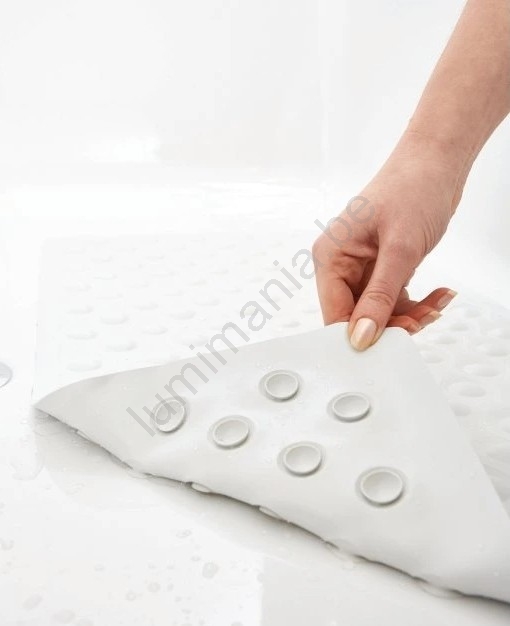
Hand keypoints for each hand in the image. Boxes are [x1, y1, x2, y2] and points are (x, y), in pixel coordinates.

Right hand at [313, 132, 462, 349]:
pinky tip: (438, 294)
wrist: (438, 161)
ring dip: (410, 313)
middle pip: (357, 315)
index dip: (359, 333)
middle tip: (422, 320)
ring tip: (436, 304)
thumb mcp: (400, 249)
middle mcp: (341, 263)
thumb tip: (361, 337)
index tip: (389, 344)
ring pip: (379, 310)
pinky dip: (417, 302)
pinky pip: (393, 298)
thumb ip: (380, 297)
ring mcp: (362, 265)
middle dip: (392, 323)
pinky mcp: (382, 267)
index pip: (334, 313)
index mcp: (331, 256)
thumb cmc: (413, 188)